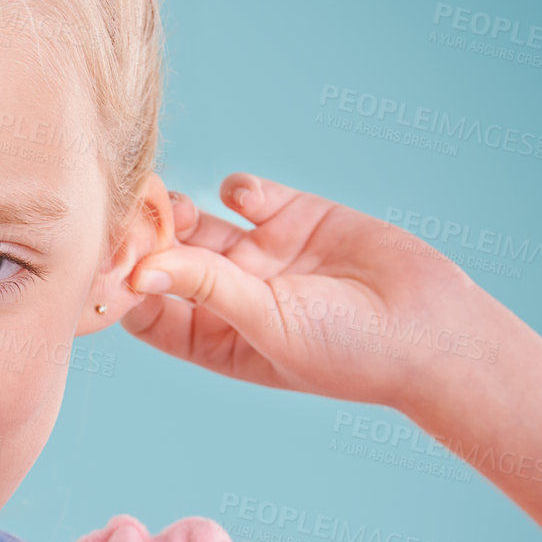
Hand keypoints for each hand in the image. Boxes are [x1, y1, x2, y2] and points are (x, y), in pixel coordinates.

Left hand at [118, 173, 496, 407]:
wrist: (432, 330)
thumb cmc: (347, 351)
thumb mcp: (267, 323)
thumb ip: (205, 288)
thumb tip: (139, 270)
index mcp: (212, 337)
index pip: (146, 310)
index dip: (124, 285)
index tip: (109, 261)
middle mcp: (229, 296)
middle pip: (165, 259)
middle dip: (146, 238)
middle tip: (133, 216)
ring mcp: (260, 255)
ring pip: (198, 223)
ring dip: (181, 210)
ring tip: (177, 206)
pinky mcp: (295, 218)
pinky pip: (246, 195)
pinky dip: (237, 189)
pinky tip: (246, 200)